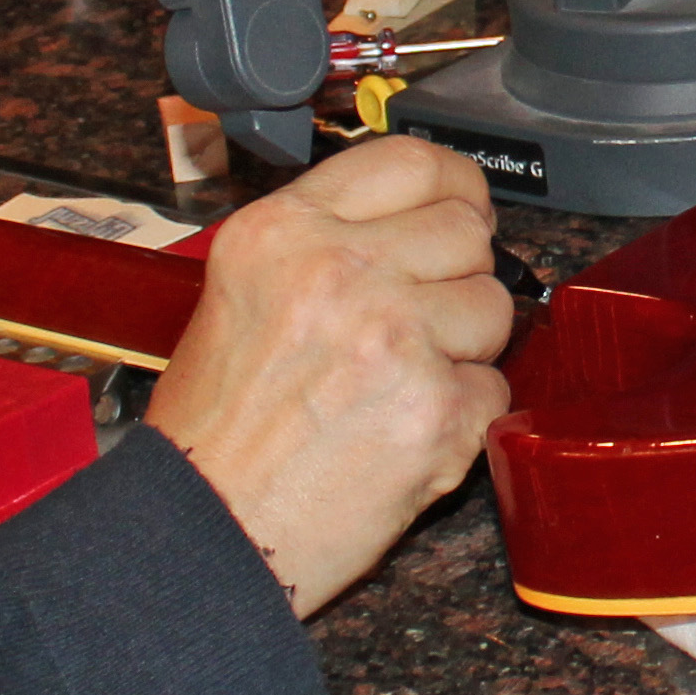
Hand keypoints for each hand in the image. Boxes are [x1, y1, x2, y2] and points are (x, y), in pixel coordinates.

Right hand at [150, 135, 511, 615]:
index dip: (452, 186)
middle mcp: (340, 271)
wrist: (201, 533)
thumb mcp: (235, 296)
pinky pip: (494, 387)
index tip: (460, 208)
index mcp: (283, 232)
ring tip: (397, 386)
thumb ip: (318, 247)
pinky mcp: (436, 412)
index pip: (410, 162)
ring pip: (494, 306)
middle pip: (466, 232)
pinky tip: (403, 433)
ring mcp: (395, 339)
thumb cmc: (211, 433)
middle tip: (420, 321)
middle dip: (457, 275)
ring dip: (464, 347)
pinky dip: (463, 415)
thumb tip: (411, 222)